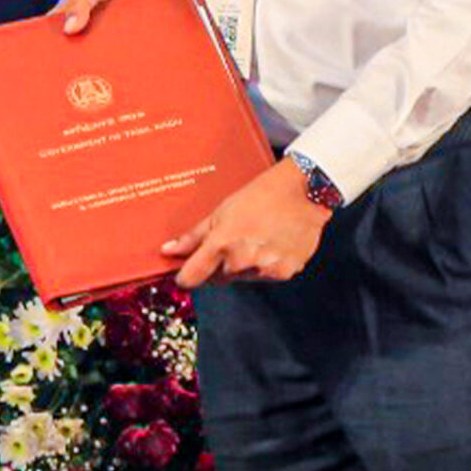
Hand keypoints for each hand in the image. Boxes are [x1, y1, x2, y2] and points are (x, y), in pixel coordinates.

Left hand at [162, 158, 330, 287]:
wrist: (303, 192)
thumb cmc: (260, 196)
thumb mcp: (221, 210)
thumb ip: (193, 236)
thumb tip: (167, 251)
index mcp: (222, 243)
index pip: (193, 276)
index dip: (186, 277)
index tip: (185, 275)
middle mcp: (242, 260)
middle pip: (219, 277)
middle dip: (219, 265)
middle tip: (233, 241)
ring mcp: (265, 268)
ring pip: (243, 277)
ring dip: (244, 265)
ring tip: (256, 238)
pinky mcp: (285, 273)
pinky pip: (265, 276)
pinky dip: (266, 265)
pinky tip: (272, 244)